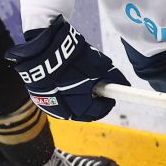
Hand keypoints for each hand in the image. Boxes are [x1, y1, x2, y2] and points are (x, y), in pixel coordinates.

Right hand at [4, 15, 126, 120]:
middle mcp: (65, 111)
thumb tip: (125, 83)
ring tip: (81, 86)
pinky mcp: (41, 101)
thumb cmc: (72, 58)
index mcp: (81, 104)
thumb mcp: (97, 64)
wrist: (41, 51)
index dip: (107, 104)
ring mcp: (51, 107)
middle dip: (93, 104)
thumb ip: (112, 76)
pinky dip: (65, 100)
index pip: (99, 111)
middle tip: (97, 91)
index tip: (111, 96)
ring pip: (70, 111)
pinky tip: (67, 87)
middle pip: (84, 114)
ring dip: (79, 102)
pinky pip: (58, 106)